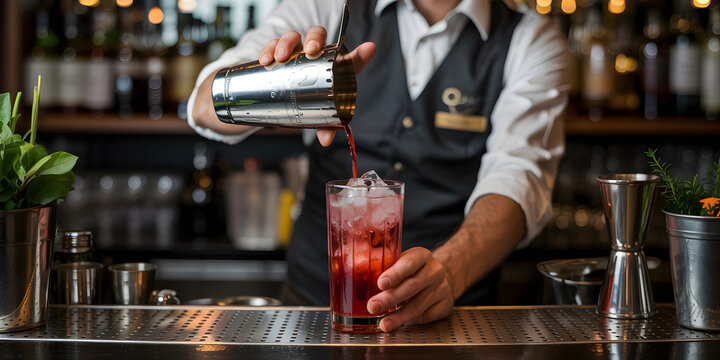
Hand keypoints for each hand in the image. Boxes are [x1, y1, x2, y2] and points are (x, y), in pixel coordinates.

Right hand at [259, 26, 375, 145]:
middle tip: (311, 49)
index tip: (369, 49)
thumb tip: (326, 140)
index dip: (361, 54)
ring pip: (293, 36)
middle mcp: (314, 54)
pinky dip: (268, 49)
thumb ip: (324, 126)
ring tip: (282, 56)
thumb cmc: (309, 100)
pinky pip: (272, 45)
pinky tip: (265, 59)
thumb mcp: (318, 113)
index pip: (349, 59)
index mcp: (331, 66)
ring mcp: (295, 51)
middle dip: (315, 38)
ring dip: (287, 43)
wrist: (284, 96)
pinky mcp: (276, 53)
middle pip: (318, 35)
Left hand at [366, 247, 454, 331]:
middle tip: (373, 306)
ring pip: (418, 305)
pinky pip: (425, 316)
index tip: (380, 283)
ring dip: (398, 316)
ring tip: (383, 323)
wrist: (440, 279)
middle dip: (390, 298)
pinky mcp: (444, 306)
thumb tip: (356, 275)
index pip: (409, 263)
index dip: (395, 273)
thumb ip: (386, 267)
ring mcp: (441, 289)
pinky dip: (410, 321)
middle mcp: (434, 271)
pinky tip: (398, 324)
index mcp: (421, 256)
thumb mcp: (402, 262)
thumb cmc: (413, 271)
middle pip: (412, 286)